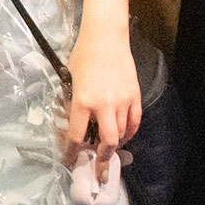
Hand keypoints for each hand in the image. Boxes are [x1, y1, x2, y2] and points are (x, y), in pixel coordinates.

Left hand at [63, 23, 141, 177]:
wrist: (106, 36)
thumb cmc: (84, 54)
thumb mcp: (71, 78)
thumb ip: (75, 102)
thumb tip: (78, 122)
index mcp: (83, 101)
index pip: (77, 136)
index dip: (72, 152)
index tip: (69, 161)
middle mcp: (103, 105)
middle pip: (106, 142)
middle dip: (102, 159)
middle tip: (99, 168)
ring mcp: (121, 101)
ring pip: (122, 134)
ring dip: (115, 144)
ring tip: (109, 148)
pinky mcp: (134, 95)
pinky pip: (134, 121)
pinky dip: (130, 131)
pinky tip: (124, 135)